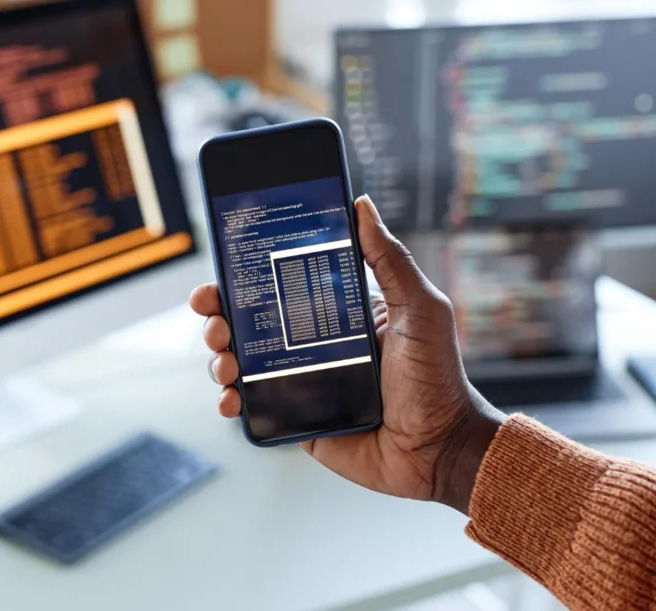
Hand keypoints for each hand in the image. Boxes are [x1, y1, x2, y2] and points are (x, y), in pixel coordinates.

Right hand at [190, 195, 503, 513]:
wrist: (440, 449)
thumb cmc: (438, 376)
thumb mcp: (419, 309)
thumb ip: (390, 260)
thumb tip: (361, 207)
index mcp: (336, 312)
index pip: (280, 284)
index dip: (245, 276)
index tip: (224, 268)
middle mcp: (313, 343)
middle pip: (249, 322)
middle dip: (219, 316)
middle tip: (215, 319)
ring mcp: (301, 382)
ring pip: (241, 362)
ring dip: (219, 357)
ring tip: (224, 362)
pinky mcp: (296, 419)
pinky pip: (253, 407)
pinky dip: (230, 402)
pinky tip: (230, 400)